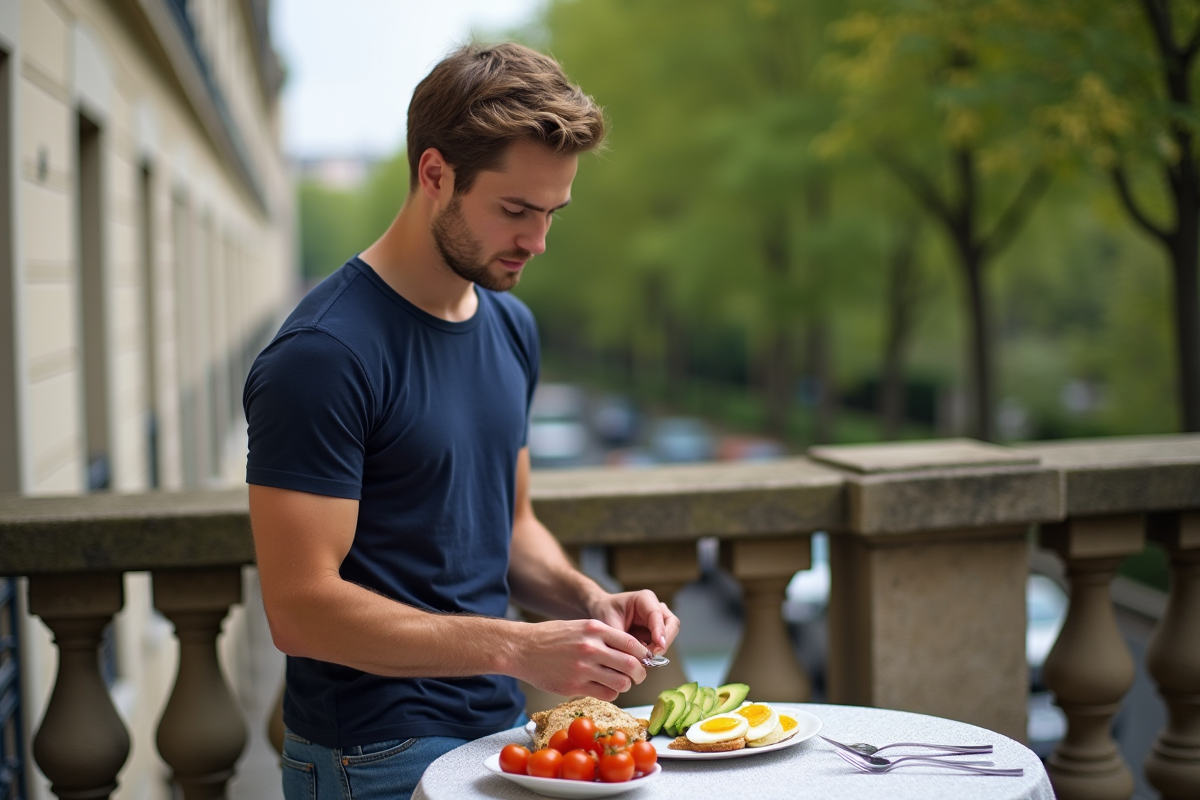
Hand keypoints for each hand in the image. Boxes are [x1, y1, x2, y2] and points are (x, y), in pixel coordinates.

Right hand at [514, 619, 648, 700]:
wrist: (522, 648)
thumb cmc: (551, 637)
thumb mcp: (580, 626)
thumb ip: (604, 636)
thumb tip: (631, 651)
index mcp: (594, 629)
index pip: (632, 644)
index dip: (643, 655)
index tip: (644, 660)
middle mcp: (591, 647)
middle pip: (631, 665)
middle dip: (640, 673)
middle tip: (637, 675)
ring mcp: (583, 668)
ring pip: (621, 683)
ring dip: (626, 685)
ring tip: (620, 682)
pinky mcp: (574, 686)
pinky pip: (606, 694)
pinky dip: (611, 693)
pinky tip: (605, 688)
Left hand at [588, 590, 680, 657]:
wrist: (600, 611)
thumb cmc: (605, 613)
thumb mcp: (609, 624)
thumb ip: (622, 639)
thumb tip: (635, 657)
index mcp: (645, 599)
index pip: (658, 615)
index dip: (660, 632)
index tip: (658, 647)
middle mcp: (656, 607)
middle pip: (672, 624)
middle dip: (664, 642)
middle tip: (651, 657)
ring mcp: (658, 620)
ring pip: (669, 636)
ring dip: (659, 649)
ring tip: (642, 659)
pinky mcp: (656, 632)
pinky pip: (661, 643)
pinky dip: (654, 652)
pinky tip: (641, 658)